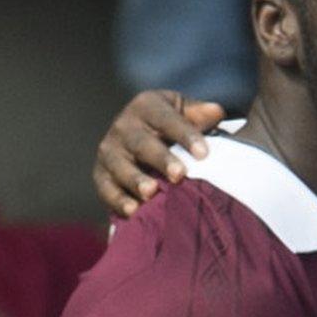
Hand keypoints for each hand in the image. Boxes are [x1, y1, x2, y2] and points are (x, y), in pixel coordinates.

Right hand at [94, 90, 224, 218]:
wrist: (143, 138)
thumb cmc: (173, 126)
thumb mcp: (186, 113)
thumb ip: (201, 115)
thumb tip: (216, 112)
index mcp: (147, 106)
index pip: (167, 119)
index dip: (185, 135)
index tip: (204, 153)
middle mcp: (124, 125)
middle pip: (142, 143)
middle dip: (160, 159)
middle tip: (179, 175)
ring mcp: (109, 150)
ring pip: (120, 165)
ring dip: (135, 180)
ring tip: (151, 192)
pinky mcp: (100, 174)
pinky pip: (106, 187)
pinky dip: (117, 199)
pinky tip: (132, 210)